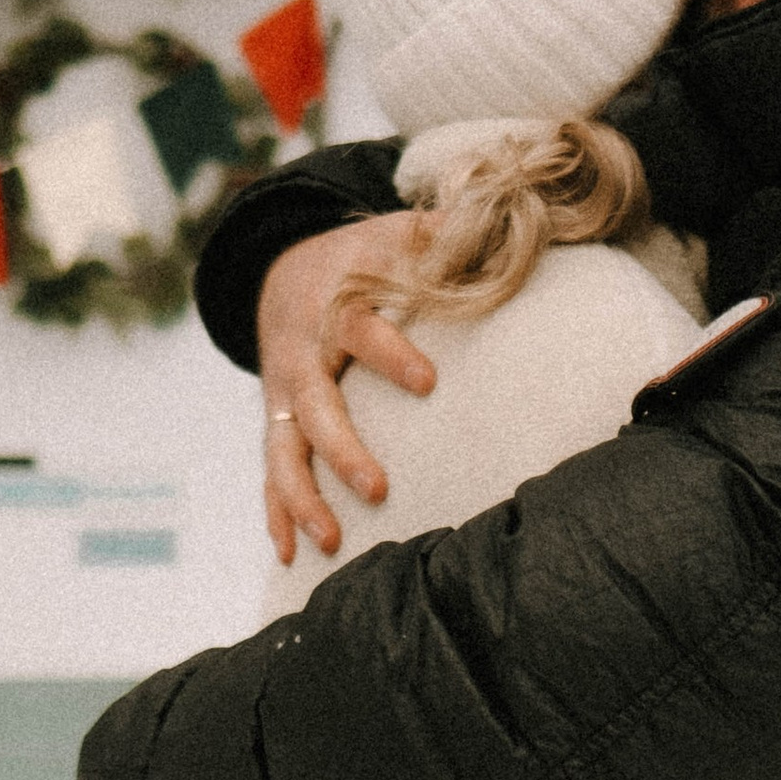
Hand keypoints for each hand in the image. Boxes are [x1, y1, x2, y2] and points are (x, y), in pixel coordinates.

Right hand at [257, 216, 432, 563]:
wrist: (283, 270)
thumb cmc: (361, 257)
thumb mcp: (396, 234)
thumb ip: (444, 234)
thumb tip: (509, 224)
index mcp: (338, 308)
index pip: (364, 331)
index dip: (392, 354)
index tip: (429, 381)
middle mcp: (305, 356)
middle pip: (317, 408)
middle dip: (343, 449)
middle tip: (379, 489)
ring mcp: (285, 394)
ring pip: (284, 450)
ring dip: (303, 497)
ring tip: (331, 539)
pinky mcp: (277, 422)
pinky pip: (271, 471)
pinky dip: (276, 513)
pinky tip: (293, 555)